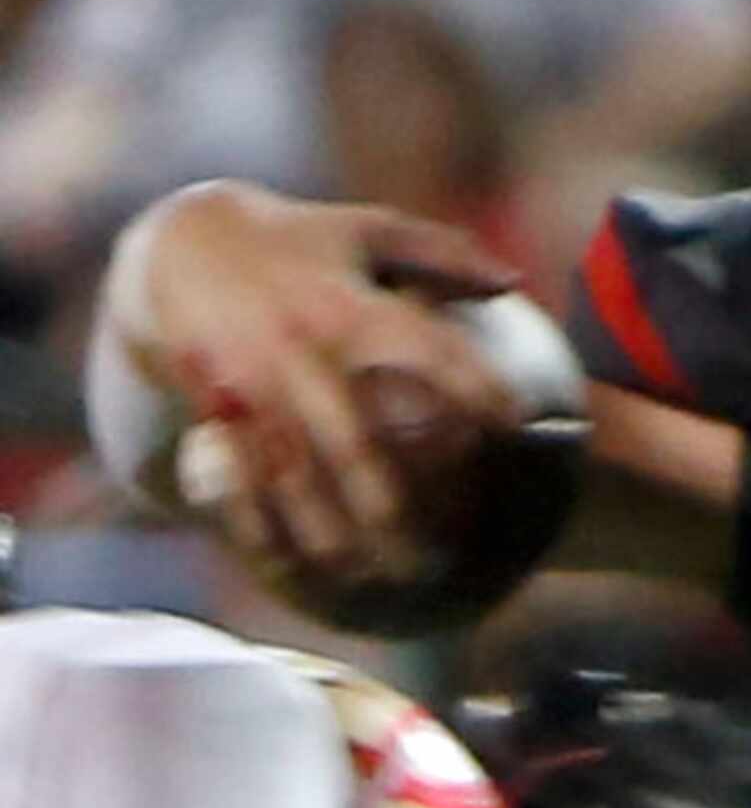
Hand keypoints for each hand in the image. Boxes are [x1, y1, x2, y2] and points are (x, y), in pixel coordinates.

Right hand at [133, 182, 523, 577]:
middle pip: (350, 442)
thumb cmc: (295, 241)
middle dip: (392, 505)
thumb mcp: (366, 229)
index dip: (473, 387)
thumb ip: (443, 255)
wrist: (175, 245)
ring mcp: (252, 386)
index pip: (425, 350)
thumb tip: (515, 283)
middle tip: (438, 557)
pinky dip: (263, 526)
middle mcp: (300, 351)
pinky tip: (291, 569)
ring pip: (293, 476)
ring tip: (375, 578)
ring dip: (332, 533)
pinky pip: (239, 479)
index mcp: (347, 304)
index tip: (517, 428)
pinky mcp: (213, 409)